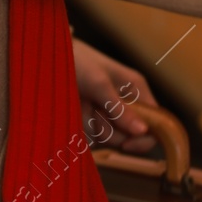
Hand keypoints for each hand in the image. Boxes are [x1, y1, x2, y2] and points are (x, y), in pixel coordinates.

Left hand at [71, 37, 156, 153]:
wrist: (46, 57)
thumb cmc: (78, 61)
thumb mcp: (100, 83)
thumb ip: (120, 109)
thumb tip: (143, 131)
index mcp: (136, 90)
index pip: (155, 122)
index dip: (145, 137)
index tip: (127, 144)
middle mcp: (125, 104)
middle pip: (129, 135)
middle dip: (111, 130)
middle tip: (95, 111)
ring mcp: (106, 113)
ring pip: (109, 138)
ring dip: (93, 127)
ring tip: (83, 106)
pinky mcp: (89, 120)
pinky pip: (91, 137)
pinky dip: (82, 129)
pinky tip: (75, 112)